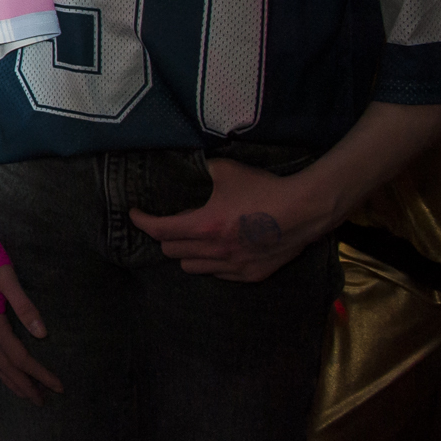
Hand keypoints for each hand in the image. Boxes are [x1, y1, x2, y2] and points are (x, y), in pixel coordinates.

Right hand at [0, 267, 61, 404]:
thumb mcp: (7, 277)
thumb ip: (23, 306)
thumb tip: (42, 334)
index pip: (17, 355)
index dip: (38, 372)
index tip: (57, 385)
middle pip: (2, 365)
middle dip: (22, 384)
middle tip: (41, 400)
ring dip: (7, 378)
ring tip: (23, 392)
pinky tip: (1, 366)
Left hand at [129, 156, 322, 281]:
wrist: (304, 210)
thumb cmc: (264, 189)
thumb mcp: (226, 171)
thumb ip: (202, 170)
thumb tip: (190, 166)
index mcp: (205, 226)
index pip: (160, 230)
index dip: (142, 222)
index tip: (135, 214)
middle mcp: (215, 251)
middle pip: (172, 251)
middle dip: (164, 235)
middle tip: (169, 222)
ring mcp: (234, 266)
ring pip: (192, 268)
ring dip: (186, 253)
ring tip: (192, 238)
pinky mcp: (251, 275)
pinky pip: (218, 275)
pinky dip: (211, 263)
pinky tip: (218, 250)